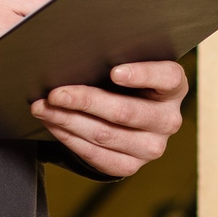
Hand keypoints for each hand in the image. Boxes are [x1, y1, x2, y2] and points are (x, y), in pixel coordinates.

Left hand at [30, 60, 186, 178]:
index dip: (142, 74)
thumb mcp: (126, 63)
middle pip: (125, 112)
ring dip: (68, 121)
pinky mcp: (131, 165)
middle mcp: (168, 119)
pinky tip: (53, 125)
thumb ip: (113, 56)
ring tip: (43, 108)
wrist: (126, 114)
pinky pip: (97, 156)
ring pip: (105, 135)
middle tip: (55, 93)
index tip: (114, 71)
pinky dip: (70, 139)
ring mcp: (152, 147)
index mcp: (174, 87)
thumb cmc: (121, 79)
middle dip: (85, 100)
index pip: (167, 77)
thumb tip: (76, 51)